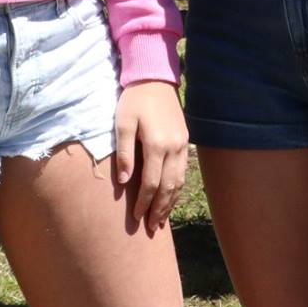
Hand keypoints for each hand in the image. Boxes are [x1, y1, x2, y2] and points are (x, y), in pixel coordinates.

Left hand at [112, 80, 187, 234]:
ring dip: (170, 202)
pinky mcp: (185, 141)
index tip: (136, 218)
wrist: (154, 78)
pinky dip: (177, 188)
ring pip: (179, 182)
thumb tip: (123, 182)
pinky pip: (183, 171)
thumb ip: (124, 153)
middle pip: (168, 187)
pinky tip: (171, 197)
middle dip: (159, 209)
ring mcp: (182, 145)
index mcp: (157, 144)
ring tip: (161, 220)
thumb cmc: (134, 100)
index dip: (143, 203)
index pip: (150, 183)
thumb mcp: (122, 124)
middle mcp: (173, 147)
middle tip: (150, 228)